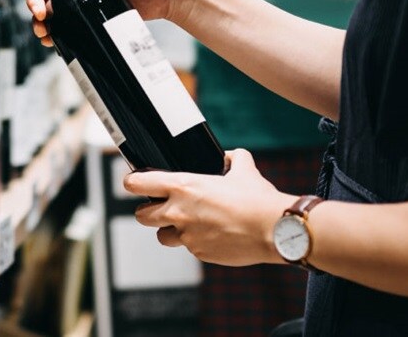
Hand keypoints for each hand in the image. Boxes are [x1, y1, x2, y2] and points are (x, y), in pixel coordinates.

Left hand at [124, 149, 297, 266]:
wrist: (275, 230)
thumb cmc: (257, 199)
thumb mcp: (244, 169)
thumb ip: (233, 159)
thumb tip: (231, 156)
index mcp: (182, 186)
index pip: (138, 184)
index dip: (132, 182)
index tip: (132, 183)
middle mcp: (178, 211)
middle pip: (142, 215)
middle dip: (147, 211)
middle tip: (158, 207)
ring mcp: (187, 235)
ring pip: (161, 236)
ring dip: (169, 230)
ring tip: (185, 224)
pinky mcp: (199, 252)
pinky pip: (188, 248)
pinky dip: (195, 242)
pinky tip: (211, 235)